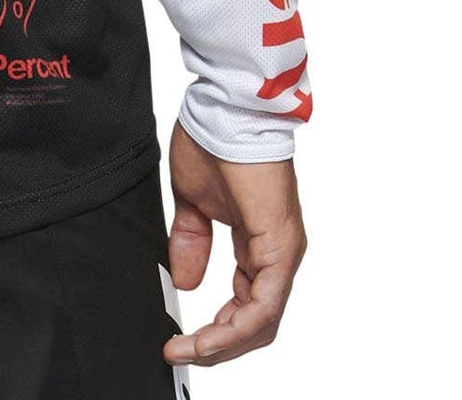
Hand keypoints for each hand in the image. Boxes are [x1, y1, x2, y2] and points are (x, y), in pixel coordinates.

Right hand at [163, 119, 305, 366]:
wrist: (225, 109)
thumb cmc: (212, 141)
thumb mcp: (192, 201)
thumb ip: (191, 242)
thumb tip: (186, 281)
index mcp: (260, 243)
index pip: (246, 305)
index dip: (214, 329)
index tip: (178, 339)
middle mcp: (278, 254)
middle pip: (257, 324)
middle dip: (217, 345)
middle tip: (181, 352)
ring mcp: (283, 252)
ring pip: (262, 322)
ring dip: (223, 344)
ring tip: (188, 350)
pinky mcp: (280, 246)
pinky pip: (264, 305)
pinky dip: (235, 328)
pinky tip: (208, 336)